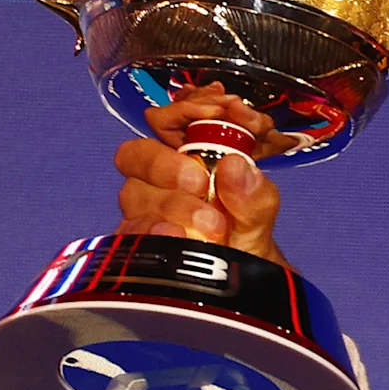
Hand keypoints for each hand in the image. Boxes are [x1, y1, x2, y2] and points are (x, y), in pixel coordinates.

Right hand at [111, 87, 286, 265]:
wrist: (243, 277)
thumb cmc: (243, 235)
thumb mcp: (259, 210)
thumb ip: (255, 191)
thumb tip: (236, 166)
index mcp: (184, 157)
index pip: (164, 121)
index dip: (183, 112)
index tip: (216, 114)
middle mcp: (156, 181)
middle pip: (135, 155)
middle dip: (166, 163)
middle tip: (201, 182)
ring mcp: (142, 212)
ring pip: (134, 194)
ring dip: (171, 204)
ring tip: (211, 224)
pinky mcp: (135, 244)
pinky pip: (129, 232)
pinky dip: (153, 232)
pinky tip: (177, 237)